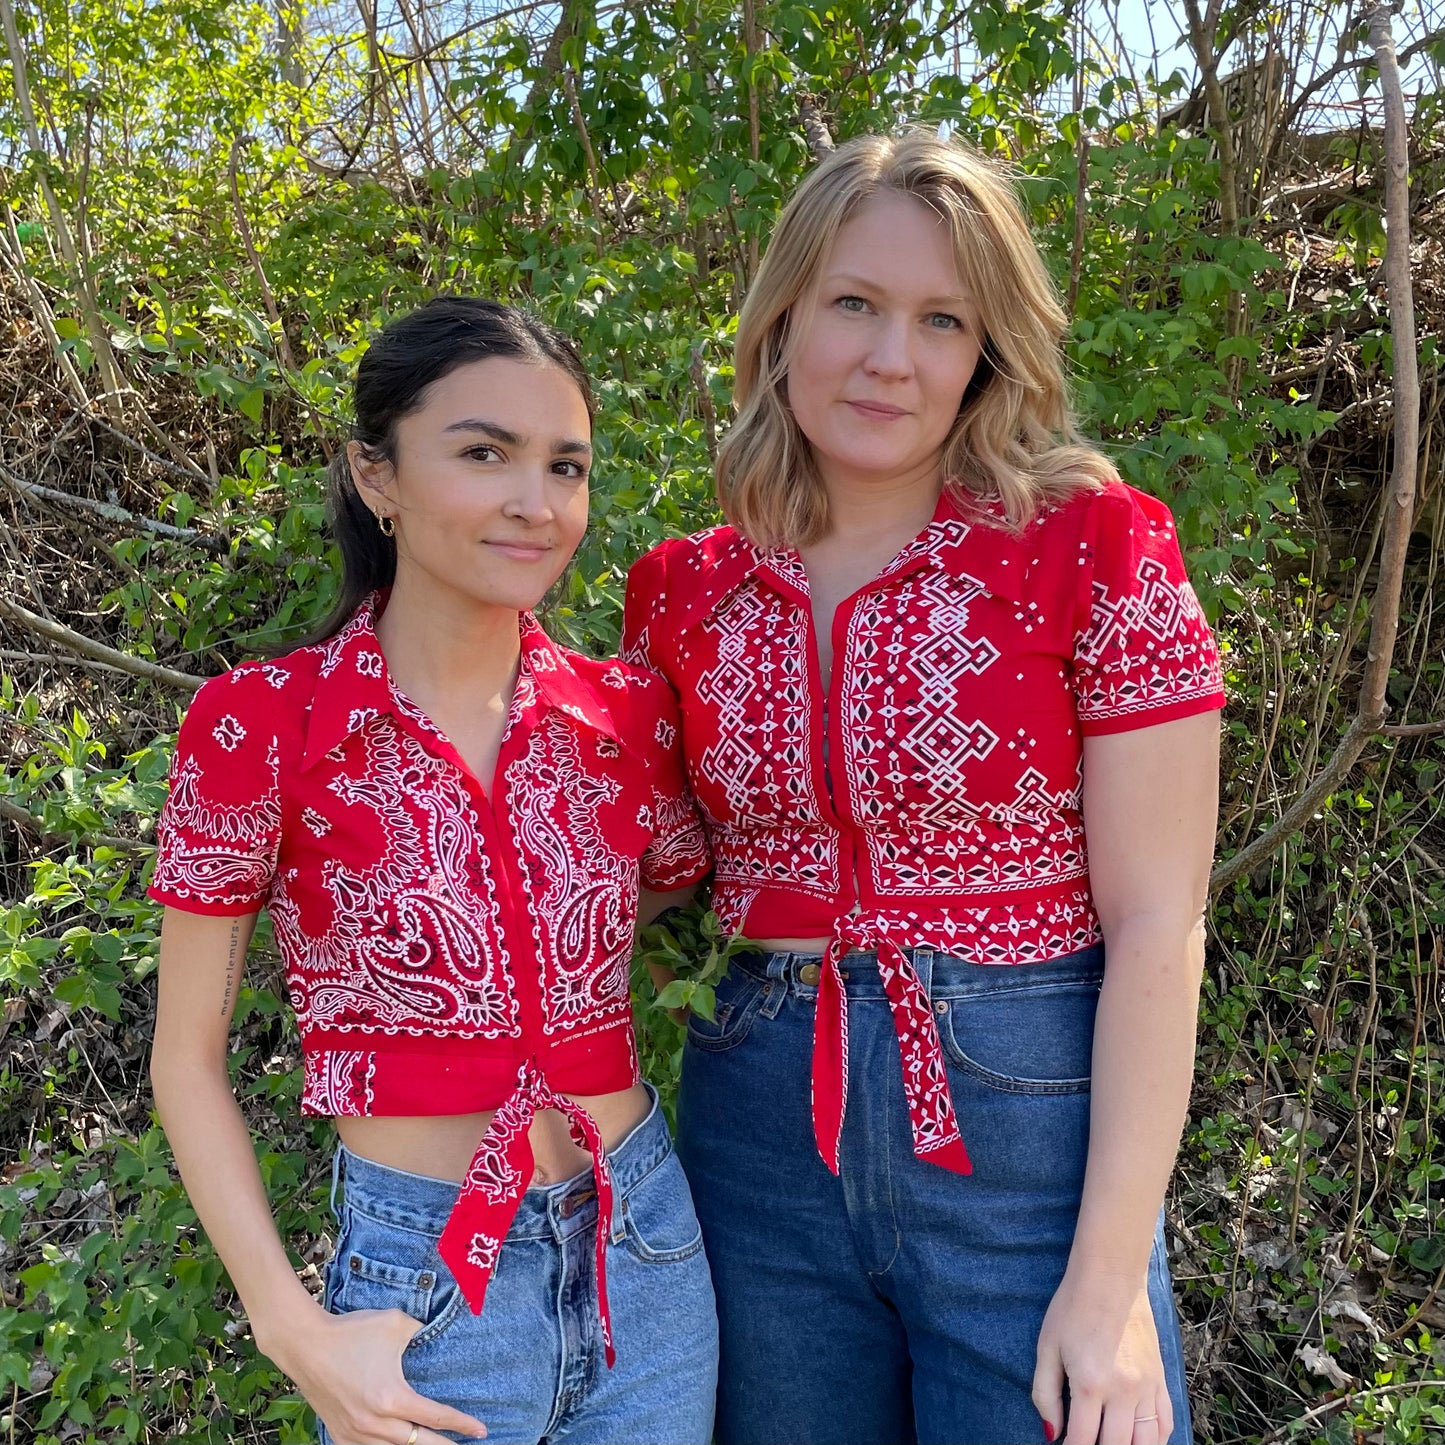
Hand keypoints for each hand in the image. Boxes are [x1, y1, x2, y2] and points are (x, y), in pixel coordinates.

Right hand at [267, 1303, 487, 1443]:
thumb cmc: (352, 1332)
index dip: (462, 1425)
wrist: (306, 1345)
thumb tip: (436, 1332)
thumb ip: (421, 1331)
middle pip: (419, 1443)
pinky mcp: (340, 1434)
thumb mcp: (396, 1323)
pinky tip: (395, 1444)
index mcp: (393, 1398)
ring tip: (434, 1444)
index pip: (436, 1417)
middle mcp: (375, 1423)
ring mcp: (355, 1433)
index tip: (482, 1430)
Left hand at [1032, 1275, 1171, 1444]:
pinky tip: (1141, 1441)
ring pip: (1146, 1443)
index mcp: (1089, 1384)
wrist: (1111, 1276)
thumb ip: (1045, 1393)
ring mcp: (1147, 1387)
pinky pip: (1166, 1423)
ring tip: (1112, 1442)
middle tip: (1087, 1441)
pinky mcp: (1161, 1379)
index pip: (1081, 1440)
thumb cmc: (1072, 1308)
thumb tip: (1051, 1432)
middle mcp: (1123, 1391)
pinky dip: (1156, 1440)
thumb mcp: (1046, 1347)